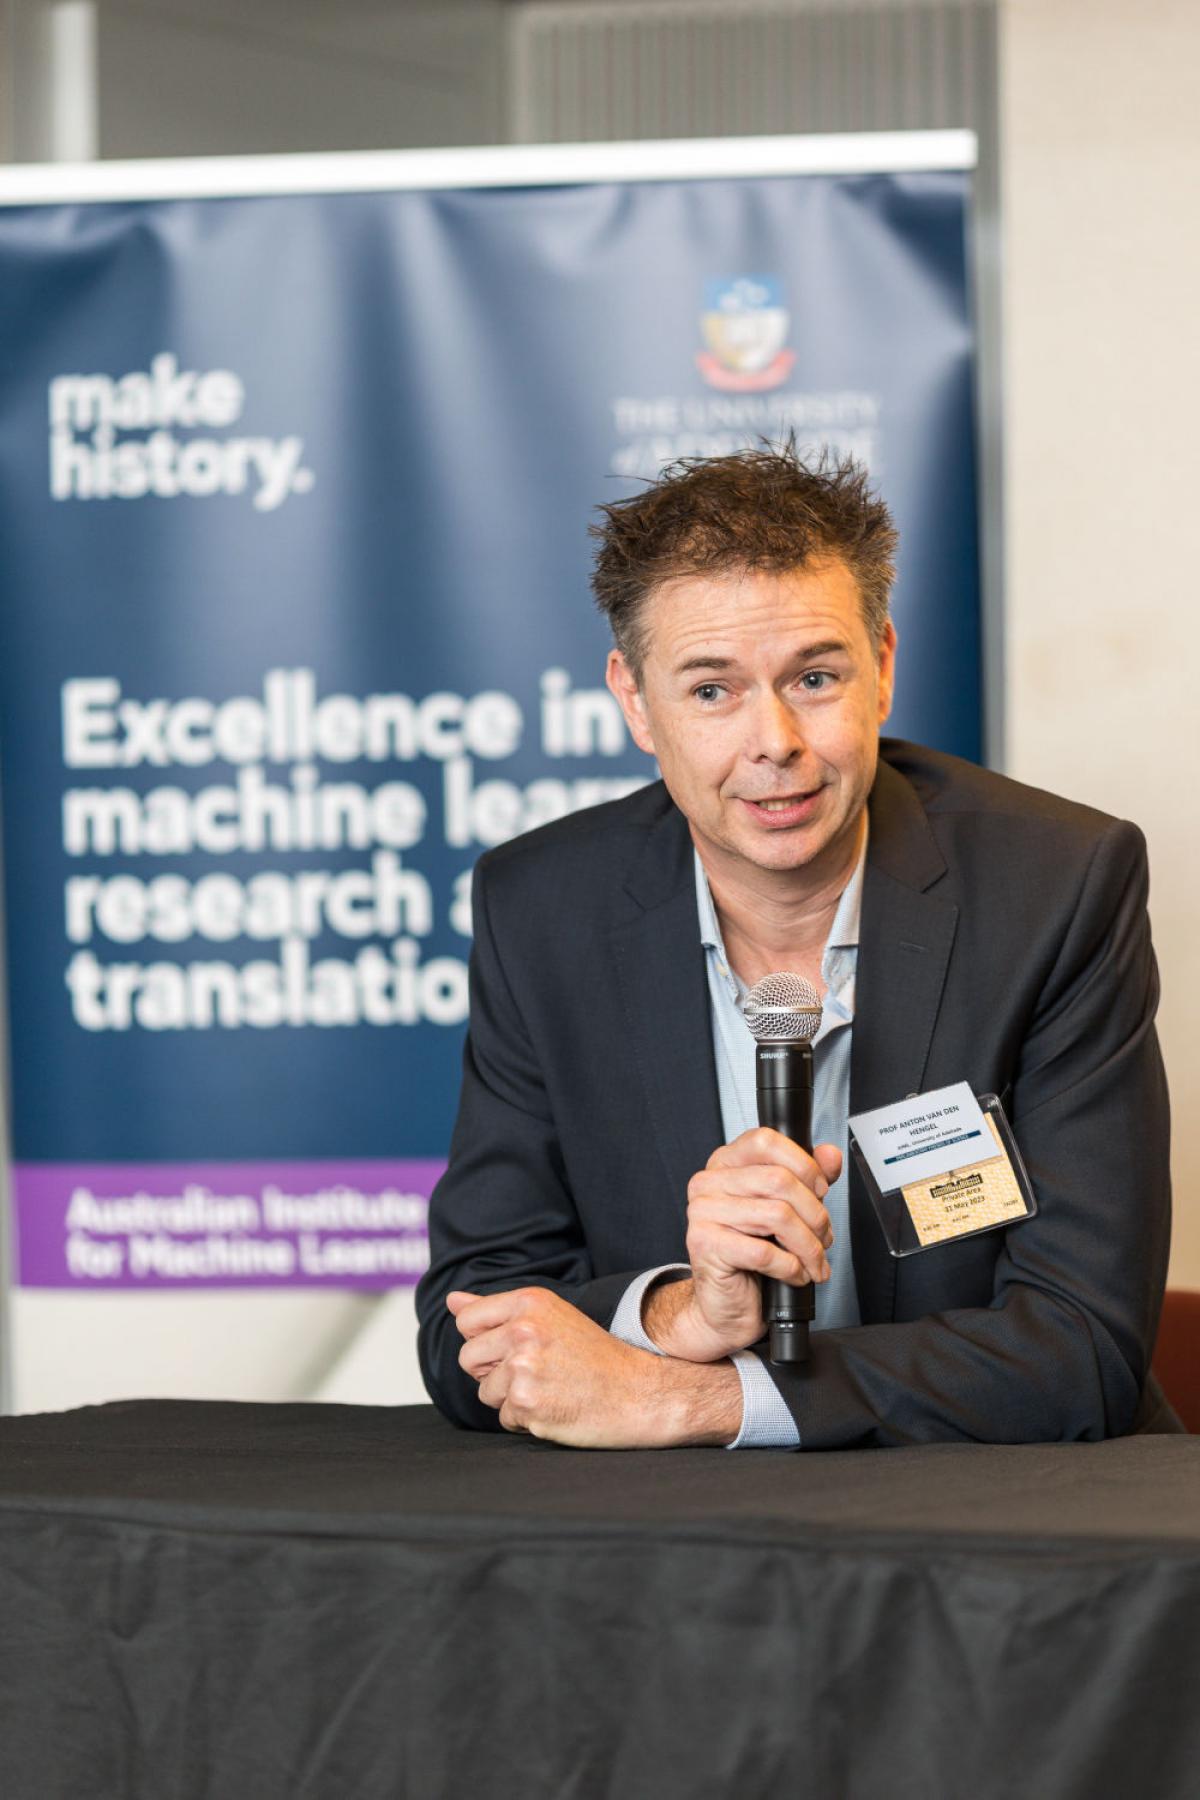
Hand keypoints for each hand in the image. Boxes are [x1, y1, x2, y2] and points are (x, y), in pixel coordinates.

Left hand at [447, 1286, 742, 1447]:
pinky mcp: (527, 1404)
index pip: (468, 1320)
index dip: (486, 1339)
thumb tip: (452, 1299)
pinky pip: (504, 1418)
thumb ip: (496, 1309)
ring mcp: (524, 1367)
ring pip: (485, 1391)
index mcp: (529, 1302)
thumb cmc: (597, 1357)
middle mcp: (524, 1329)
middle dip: (493, 1372)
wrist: (641, 1394)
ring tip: (551, 1389)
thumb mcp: (550, 1317)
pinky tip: (557, 1407)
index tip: (516, 1347)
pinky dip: (526, 1420)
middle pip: (469, 1358)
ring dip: (511, 1398)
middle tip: (538, 1372)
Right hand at [644, 1127, 841, 1362]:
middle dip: (815, 1214)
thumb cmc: (753, 1255)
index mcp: (726, 1164)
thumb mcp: (786, 1209)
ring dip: (808, 1246)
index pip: (765, 1140)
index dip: (803, 1163)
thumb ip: (807, 1178)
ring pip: (777, 1216)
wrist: (727, 1304)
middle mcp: (708, 1182)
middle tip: (824, 1238)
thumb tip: (830, 1154)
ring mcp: (703, 1212)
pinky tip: (794, 1274)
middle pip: (779, 1180)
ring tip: (814, 1261)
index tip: (820, 1188)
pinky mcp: (706, 1245)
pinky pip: (764, 1252)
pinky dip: (791, 1267)